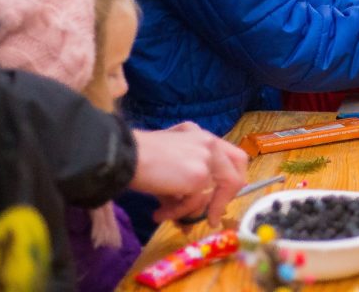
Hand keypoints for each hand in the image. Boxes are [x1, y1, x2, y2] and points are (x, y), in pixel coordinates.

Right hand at [130, 122, 248, 226]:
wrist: (122, 156)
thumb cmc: (137, 160)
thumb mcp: (166, 171)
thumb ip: (182, 190)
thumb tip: (188, 222)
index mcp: (199, 135)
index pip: (232, 156)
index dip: (231, 179)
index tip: (220, 199)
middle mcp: (207, 141)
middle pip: (237, 170)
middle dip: (226, 198)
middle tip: (211, 216)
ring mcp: (206, 157)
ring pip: (213, 192)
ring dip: (190, 211)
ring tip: (165, 216)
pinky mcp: (199, 174)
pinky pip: (196, 202)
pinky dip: (178, 212)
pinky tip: (159, 214)